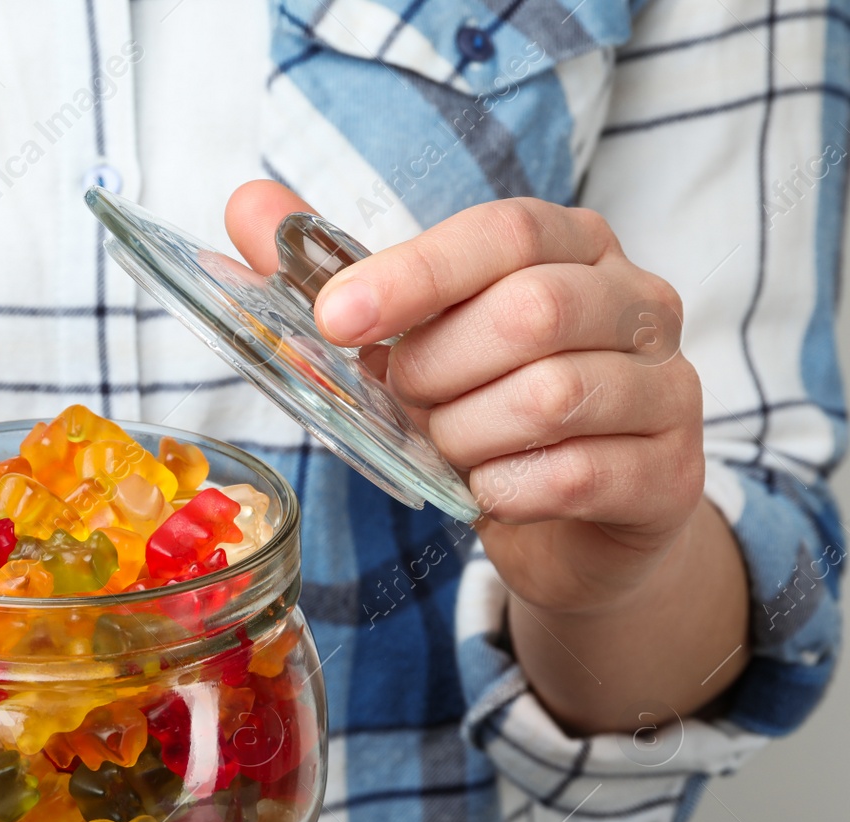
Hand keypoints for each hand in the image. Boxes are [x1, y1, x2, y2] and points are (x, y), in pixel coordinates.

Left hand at [226, 182, 704, 612]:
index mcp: (572, 245)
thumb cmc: (486, 409)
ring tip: (448, 448)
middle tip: (406, 401)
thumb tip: (246, 203)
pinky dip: (503, 490)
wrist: (575, 523)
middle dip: (436, 370)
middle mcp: (637, 301)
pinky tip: (487, 492)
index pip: (504, 233)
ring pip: (550, 396)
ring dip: (465, 435)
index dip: (415, 273)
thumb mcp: (410, 338)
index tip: (334, 316)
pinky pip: (574, 475)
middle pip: (531, 312)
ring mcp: (668, 386)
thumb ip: (336, 273)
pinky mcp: (670, 472)